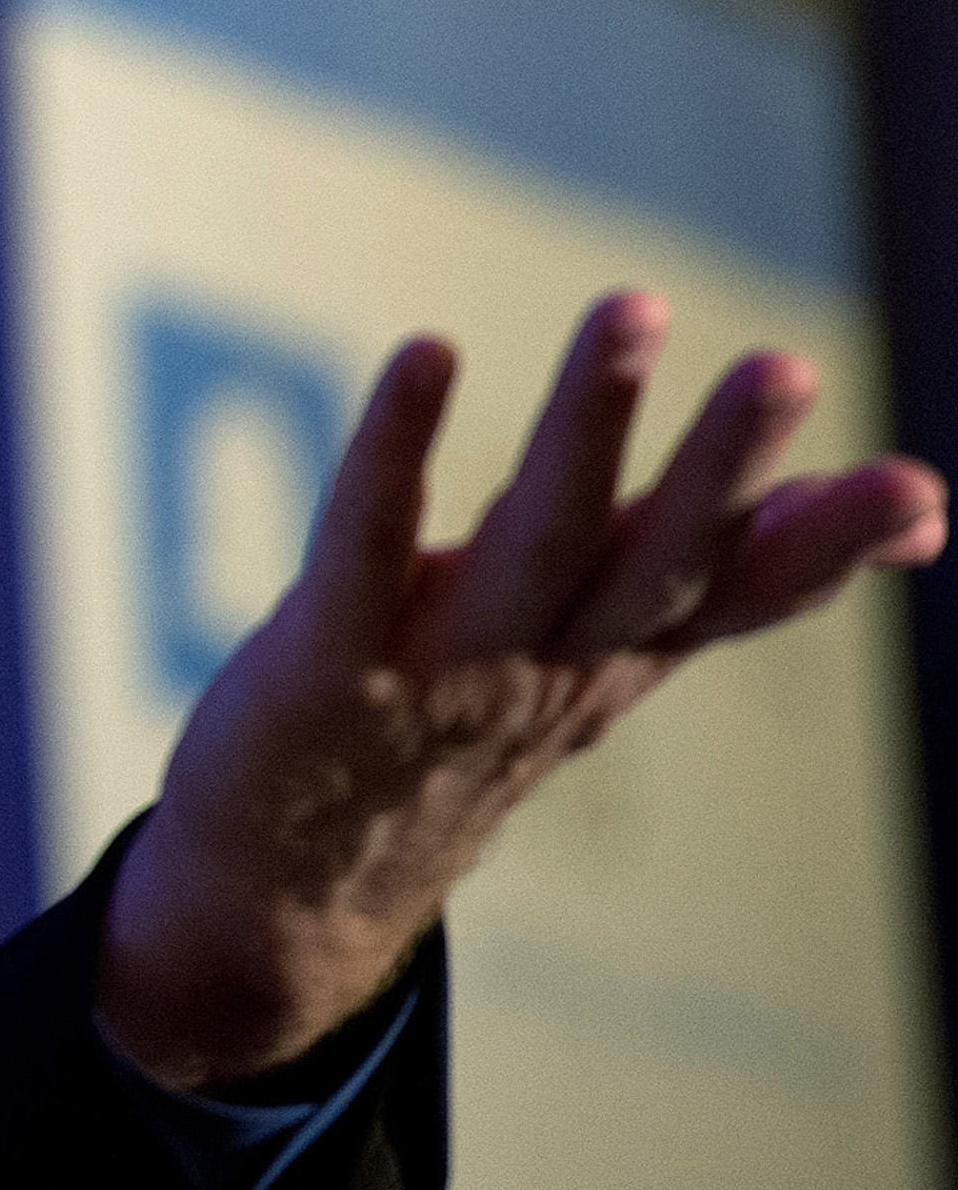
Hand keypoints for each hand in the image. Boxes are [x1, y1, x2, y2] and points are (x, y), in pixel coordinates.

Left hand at [94, 289, 945, 1092]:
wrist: (295, 880)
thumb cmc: (460, 726)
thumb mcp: (609, 651)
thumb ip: (735, 570)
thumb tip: (926, 511)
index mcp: (617, 653)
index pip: (740, 595)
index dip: (828, 546)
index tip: (922, 492)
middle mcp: (549, 662)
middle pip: (654, 559)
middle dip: (724, 464)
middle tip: (790, 367)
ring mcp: (443, 666)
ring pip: (534, 536)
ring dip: (586, 425)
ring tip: (632, 310)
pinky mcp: (330, 654)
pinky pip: (366, 539)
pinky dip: (395, 449)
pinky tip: (426, 352)